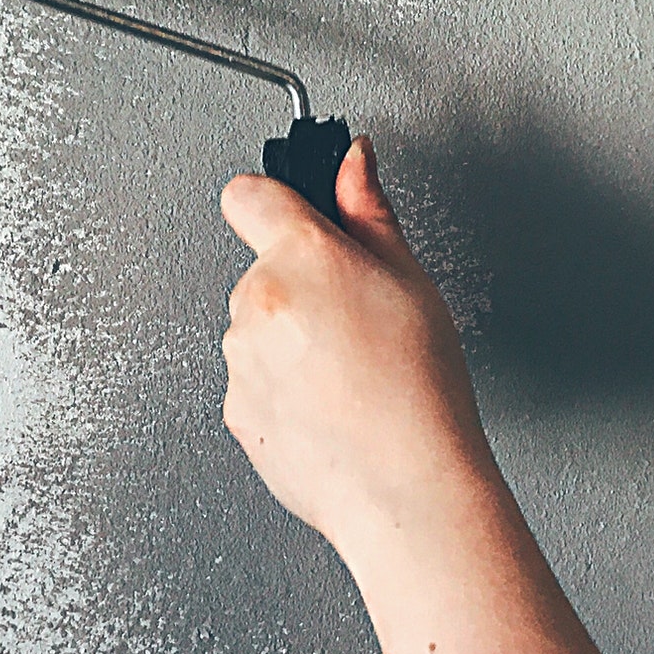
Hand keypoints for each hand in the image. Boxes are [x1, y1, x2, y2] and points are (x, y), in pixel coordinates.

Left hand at [219, 137, 495, 561]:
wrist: (404, 490)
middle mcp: (255, 303)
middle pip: (261, 269)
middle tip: (357, 319)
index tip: (294, 214)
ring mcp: (239, 361)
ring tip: (350, 373)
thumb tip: (352, 163)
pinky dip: (285, 390)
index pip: (249, 194)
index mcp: (298, 257)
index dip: (274, 201)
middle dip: (300, 285)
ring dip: (290, 341)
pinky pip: (255, 381)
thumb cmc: (419, 391)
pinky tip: (333, 406)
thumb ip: (369, 211)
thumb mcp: (412, 280)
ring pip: (257, 329)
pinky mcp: (235, 411)